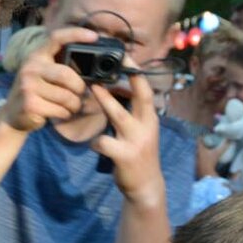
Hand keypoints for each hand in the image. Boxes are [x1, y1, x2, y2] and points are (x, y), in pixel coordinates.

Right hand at [0, 26, 98, 132]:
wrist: (12, 115)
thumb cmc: (37, 92)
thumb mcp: (43, 73)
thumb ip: (61, 65)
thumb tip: (93, 65)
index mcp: (36, 55)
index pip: (56, 38)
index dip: (76, 34)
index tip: (94, 36)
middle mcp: (30, 68)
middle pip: (66, 75)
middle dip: (79, 87)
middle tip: (81, 94)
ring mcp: (28, 86)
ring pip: (66, 96)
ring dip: (75, 104)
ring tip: (72, 106)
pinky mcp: (30, 104)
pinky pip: (60, 110)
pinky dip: (66, 113)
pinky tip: (61, 113)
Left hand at [89, 67, 164, 202]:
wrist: (145, 185)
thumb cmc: (138, 152)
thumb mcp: (140, 129)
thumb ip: (130, 111)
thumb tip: (112, 88)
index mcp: (150, 117)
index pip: (146, 89)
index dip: (137, 72)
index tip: (125, 57)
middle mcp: (146, 125)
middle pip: (141, 95)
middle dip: (128, 77)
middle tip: (113, 62)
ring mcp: (136, 140)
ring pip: (118, 115)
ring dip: (105, 100)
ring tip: (93, 88)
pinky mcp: (124, 156)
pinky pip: (103, 142)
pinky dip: (95, 141)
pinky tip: (93, 145)